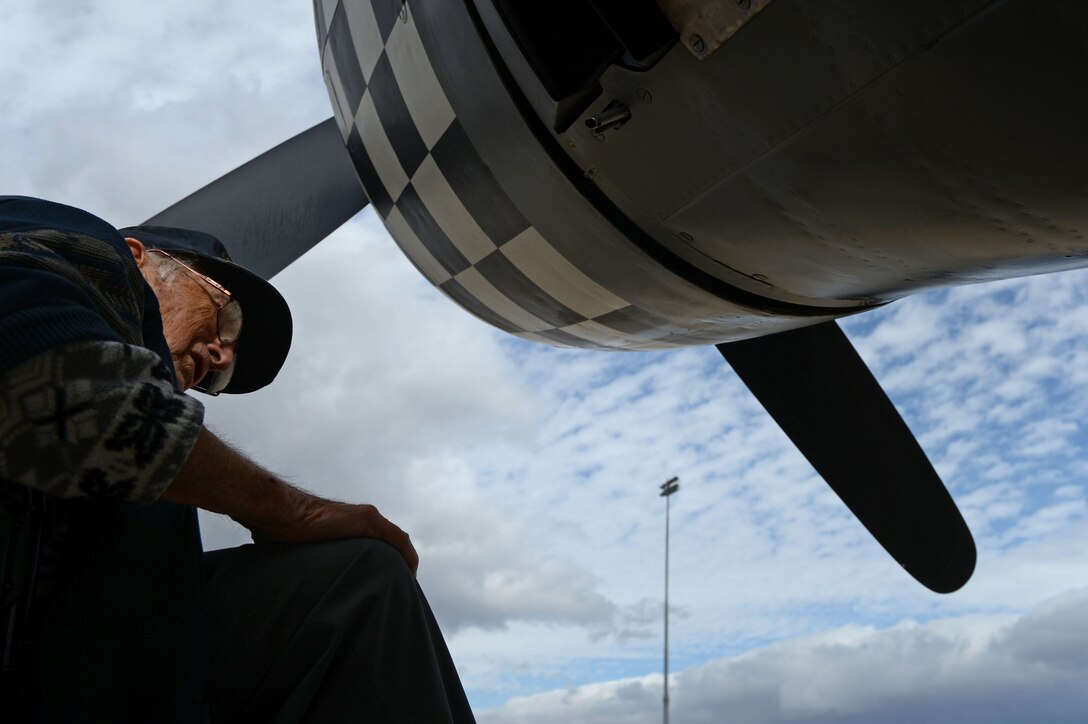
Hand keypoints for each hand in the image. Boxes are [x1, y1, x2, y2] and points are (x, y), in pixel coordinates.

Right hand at [249, 498, 418, 574]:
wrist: (278, 512)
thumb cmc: (279, 529)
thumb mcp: (298, 550)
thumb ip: (306, 560)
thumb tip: (294, 584)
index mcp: (346, 526)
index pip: (376, 544)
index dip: (386, 563)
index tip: (386, 585)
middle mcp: (361, 519)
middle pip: (389, 544)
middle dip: (396, 566)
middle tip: (399, 592)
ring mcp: (366, 518)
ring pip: (396, 542)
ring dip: (404, 562)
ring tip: (407, 588)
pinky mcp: (367, 521)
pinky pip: (398, 539)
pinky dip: (407, 555)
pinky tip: (411, 573)